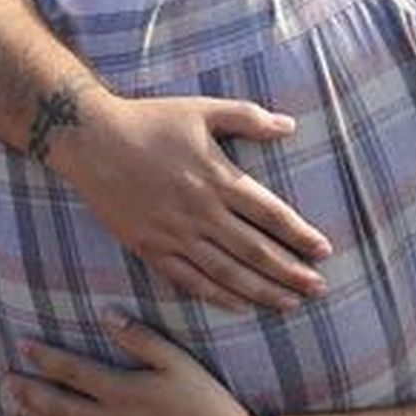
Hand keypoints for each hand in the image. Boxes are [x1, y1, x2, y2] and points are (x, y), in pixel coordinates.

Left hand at [7, 310, 252, 415]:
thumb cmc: (205, 403)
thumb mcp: (177, 363)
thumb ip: (140, 337)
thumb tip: (106, 314)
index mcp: (122, 392)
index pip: (73, 372)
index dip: (45, 358)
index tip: (23, 344)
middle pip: (58, 405)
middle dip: (29, 390)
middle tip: (5, 379)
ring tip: (16, 405)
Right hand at [53, 95, 329, 309]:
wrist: (91, 139)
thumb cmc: (149, 120)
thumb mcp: (201, 109)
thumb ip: (247, 117)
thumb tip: (290, 126)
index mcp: (216, 177)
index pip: (270, 214)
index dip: (300, 234)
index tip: (324, 250)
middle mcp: (200, 211)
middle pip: (254, 250)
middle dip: (290, 272)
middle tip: (318, 288)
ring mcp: (174, 233)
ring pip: (226, 272)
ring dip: (261, 290)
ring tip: (289, 303)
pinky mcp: (150, 247)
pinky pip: (189, 279)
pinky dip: (216, 296)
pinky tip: (238, 305)